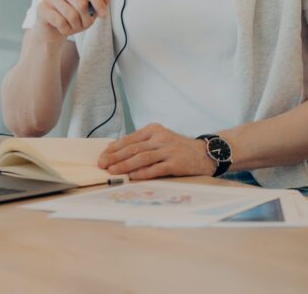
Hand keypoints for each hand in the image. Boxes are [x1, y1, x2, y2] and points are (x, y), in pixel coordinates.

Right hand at [35, 0, 111, 43]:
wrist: (54, 28)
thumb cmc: (74, 14)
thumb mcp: (91, 8)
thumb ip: (101, 0)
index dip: (98, 2)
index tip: (103, 15)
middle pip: (81, 3)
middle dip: (86, 18)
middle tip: (85, 24)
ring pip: (71, 14)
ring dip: (76, 26)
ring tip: (74, 26)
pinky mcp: (42, 8)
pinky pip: (60, 22)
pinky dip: (66, 29)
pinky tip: (63, 28)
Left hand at [97, 123, 218, 179]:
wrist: (205, 153)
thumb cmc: (177, 148)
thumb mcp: (159, 139)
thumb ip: (140, 143)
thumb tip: (113, 150)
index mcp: (154, 129)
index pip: (129, 139)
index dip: (114, 148)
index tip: (102, 156)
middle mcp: (160, 138)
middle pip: (133, 148)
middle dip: (115, 157)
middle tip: (102, 165)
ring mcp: (168, 150)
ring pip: (142, 158)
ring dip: (125, 165)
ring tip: (112, 171)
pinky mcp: (176, 163)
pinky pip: (156, 168)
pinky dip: (143, 173)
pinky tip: (132, 177)